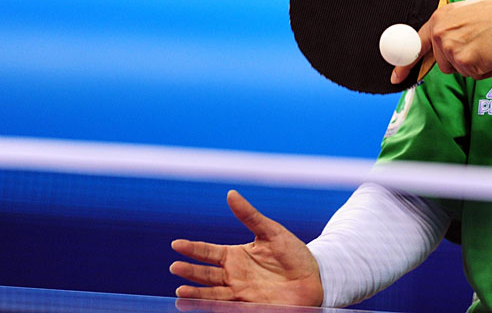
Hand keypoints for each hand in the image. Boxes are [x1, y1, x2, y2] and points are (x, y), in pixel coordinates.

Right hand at [170, 190, 322, 305]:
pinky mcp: (248, 306)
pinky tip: (198, 305)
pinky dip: (211, 306)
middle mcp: (233, 275)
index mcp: (236, 256)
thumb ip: (250, 216)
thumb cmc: (293, 253)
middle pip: (205, 274)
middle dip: (189, 271)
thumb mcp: (271, 231)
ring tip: (180, 291)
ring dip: (196, 293)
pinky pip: (226, 307)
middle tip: (175, 267)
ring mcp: (239, 292)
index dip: (192, 248)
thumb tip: (231, 194)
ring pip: (211, 294)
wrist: (314, 278)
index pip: (208, 252)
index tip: (176, 244)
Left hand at [391, 0, 491, 82]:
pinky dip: (485, 69)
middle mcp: (441, 33)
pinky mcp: (465, 62)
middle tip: (477, 45)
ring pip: (457, 70)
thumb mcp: (464, 15)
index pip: (415, 44)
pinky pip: (473, 75)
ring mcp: (452, 48)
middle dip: (459, 60)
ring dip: (472, 65)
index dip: (405, 64)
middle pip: (441, 63)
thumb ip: (449, 30)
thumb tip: (439, 50)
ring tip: (486, 46)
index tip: (396, 77)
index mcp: (439, 19)